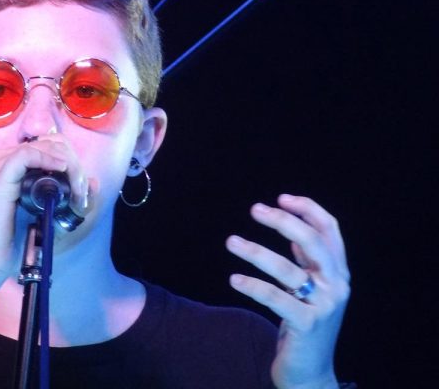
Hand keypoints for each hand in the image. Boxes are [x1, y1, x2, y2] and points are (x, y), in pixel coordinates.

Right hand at [0, 135, 89, 283]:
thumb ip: (70, 198)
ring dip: (67, 164)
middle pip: (49, 143)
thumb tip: (94, 181)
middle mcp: (2, 159)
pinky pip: (26, 155)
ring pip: (42, 147)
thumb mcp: (50, 213)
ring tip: (77, 188)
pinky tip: (62, 170)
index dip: (72, 161)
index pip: (49, 145)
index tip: (82, 189)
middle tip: (82, 190)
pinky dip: (48, 159)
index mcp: (11, 164)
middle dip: (73, 163)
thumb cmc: (15, 239)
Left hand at [225, 194, 350, 388]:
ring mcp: (324, 306)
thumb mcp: (310, 288)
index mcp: (338, 272)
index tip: (280, 198)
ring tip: (231, 241)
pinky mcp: (307, 325)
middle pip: (313, 241)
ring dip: (255, 251)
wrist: (311, 374)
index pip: (330, 230)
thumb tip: (291, 228)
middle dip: (283, 221)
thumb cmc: (305, 324)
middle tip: (255, 209)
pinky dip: (252, 285)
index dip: (308, 208)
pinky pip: (275, 297)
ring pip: (287, 269)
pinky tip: (234, 279)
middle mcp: (337, 285)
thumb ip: (306, 261)